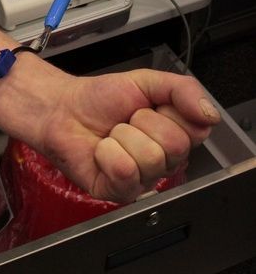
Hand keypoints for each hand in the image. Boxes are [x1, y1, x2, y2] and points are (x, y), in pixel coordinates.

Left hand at [37, 69, 219, 202]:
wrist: (63, 110)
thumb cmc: (101, 99)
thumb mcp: (146, 81)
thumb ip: (183, 90)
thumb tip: (209, 114)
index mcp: (175, 134)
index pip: (197, 130)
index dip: (169, 112)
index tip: (150, 106)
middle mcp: (163, 160)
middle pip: (175, 146)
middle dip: (144, 122)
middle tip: (127, 120)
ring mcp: (143, 179)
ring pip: (151, 159)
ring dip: (123, 136)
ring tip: (112, 135)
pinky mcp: (120, 192)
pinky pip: (125, 172)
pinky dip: (107, 153)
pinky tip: (102, 151)